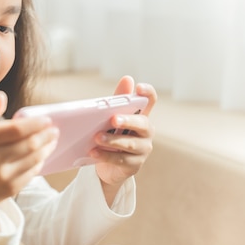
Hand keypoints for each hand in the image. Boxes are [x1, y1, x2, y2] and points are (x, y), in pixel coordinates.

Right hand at [0, 91, 58, 227]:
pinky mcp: (10, 189)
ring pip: (34, 159)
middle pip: (29, 144)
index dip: (35, 124)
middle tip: (54, 129)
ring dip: (47, 148)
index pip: (16, 129)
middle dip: (46, 135)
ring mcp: (3, 176)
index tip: (46, 119)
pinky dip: (39, 162)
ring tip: (52, 140)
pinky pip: (32, 173)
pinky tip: (42, 155)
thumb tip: (1, 96)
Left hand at [90, 76, 156, 204]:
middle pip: (142, 123)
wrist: (107, 166)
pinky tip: (93, 152)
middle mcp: (146, 132)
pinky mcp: (134, 165)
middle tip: (113, 119)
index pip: (151, 100)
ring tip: (97, 137)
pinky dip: (106, 155)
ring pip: (131, 144)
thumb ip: (118, 100)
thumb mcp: (111, 117)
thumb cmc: (111, 135)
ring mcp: (143, 149)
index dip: (147, 93)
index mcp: (142, 115)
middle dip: (128, 121)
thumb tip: (127, 78)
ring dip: (113, 140)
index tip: (138, 88)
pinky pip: (121, 159)